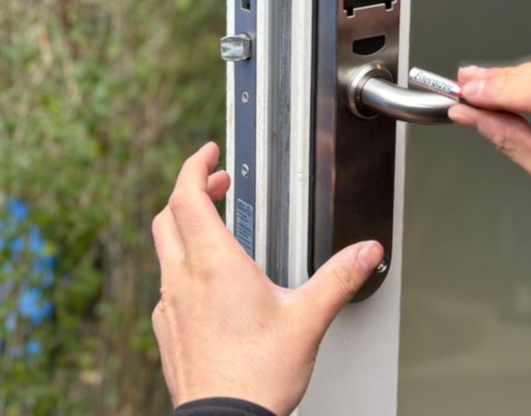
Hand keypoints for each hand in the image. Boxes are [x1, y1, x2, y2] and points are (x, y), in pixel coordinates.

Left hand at [151, 142, 384, 415]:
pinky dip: (181, 267)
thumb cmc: (257, 376)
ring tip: (214, 230)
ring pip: (164, 249)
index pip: (187, 195)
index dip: (194, 166)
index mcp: (214, 264)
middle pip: (169, 215)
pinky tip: (205, 284)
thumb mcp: (309, 320)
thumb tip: (366, 251)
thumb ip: (339, 278)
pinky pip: (166, 285)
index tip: (208, 154)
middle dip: (191, 191)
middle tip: (216, 184)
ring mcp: (169, 306)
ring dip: (185, 228)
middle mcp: (183, 279)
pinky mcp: (167, 331)